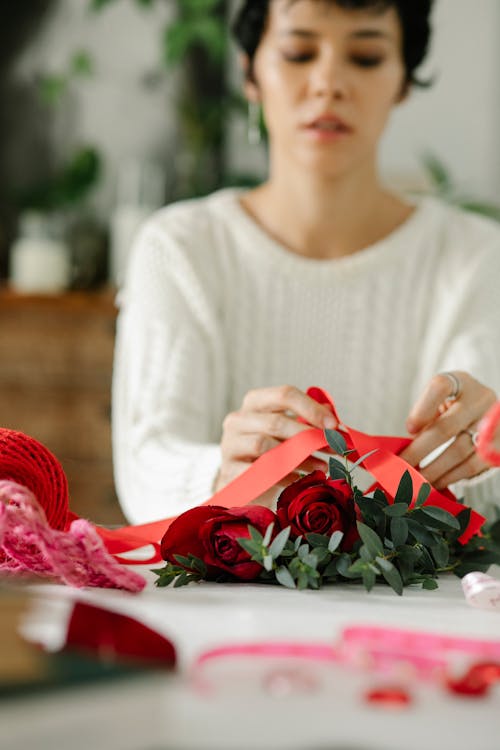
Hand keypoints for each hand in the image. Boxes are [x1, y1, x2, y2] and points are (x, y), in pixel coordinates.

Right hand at [214, 385, 336, 499]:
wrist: (241, 482)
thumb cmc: (269, 450)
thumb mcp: (287, 431)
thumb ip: (307, 419)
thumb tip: (331, 414)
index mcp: (254, 402)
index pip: (284, 395)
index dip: (312, 409)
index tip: (334, 425)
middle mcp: (238, 420)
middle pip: (276, 422)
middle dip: (309, 435)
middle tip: (334, 447)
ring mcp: (230, 446)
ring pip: (266, 446)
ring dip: (299, 457)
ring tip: (322, 466)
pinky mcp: (229, 472)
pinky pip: (259, 471)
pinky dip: (283, 475)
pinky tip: (300, 479)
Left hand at [401, 371, 496, 488]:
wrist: (484, 410)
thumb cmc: (452, 406)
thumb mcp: (438, 401)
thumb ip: (424, 417)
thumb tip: (407, 449)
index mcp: (460, 382)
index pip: (440, 387)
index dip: (422, 410)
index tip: (409, 429)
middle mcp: (480, 399)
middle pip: (447, 426)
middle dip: (420, 450)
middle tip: (403, 465)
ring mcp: (493, 422)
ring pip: (461, 450)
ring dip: (435, 469)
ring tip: (417, 480)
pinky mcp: (499, 444)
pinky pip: (474, 465)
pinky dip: (453, 476)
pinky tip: (437, 482)